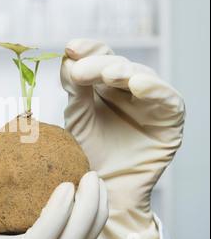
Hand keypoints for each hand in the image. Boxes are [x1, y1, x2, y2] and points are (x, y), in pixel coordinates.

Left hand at [60, 38, 184, 238]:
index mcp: (104, 86)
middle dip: (99, 65)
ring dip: (126, 72)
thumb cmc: (86, 155)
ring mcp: (150, 103)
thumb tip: (68, 59)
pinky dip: (155, 89)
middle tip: (82, 71)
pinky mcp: (169, 120)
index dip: (87, 49)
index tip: (70, 47)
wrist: (102, 191)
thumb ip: (74, 89)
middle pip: (118, 65)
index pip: (99, 57)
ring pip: (143, 76)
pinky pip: (168, 99)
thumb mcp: (76, 117)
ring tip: (110, 75)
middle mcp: (128, 90)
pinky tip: (137, 85)